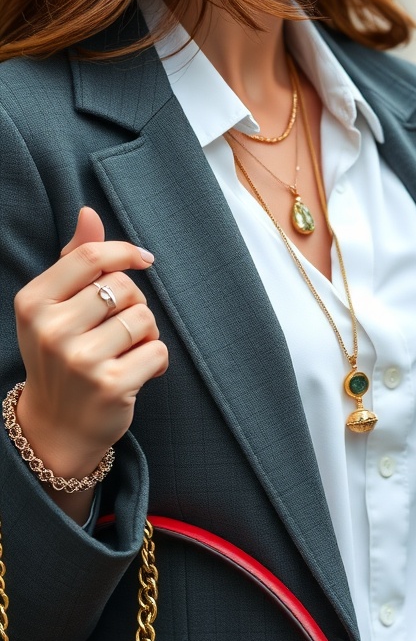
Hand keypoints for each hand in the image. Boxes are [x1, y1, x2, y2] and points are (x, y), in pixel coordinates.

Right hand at [14, 207, 168, 480]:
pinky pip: (157, 351)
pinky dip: (156, 360)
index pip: (89, 258)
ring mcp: (80, 360)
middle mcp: (51, 330)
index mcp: (33, 303)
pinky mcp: (110, 386)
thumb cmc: (60, 358)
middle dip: (134, 304)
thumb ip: (74, 262)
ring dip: (147, 334)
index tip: (144, 259)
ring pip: (144, 318)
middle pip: (124, 287)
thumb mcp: (54, 309)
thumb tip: (89, 213)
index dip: (124, 253)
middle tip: (121, 329)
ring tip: (128, 352)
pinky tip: (138, 373)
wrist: (57, 427)